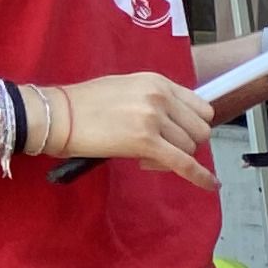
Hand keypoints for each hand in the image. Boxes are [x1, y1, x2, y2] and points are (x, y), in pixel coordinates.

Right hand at [54, 71, 216, 184]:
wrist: (56, 115)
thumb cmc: (84, 105)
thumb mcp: (127, 89)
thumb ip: (155, 101)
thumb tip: (176, 122)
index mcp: (157, 81)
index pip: (200, 108)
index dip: (192, 126)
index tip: (178, 135)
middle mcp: (160, 96)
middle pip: (199, 130)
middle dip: (185, 144)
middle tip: (161, 150)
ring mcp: (154, 118)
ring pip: (189, 148)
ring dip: (173, 158)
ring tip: (145, 157)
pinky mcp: (145, 141)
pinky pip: (184, 163)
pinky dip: (200, 177)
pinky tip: (211, 185)